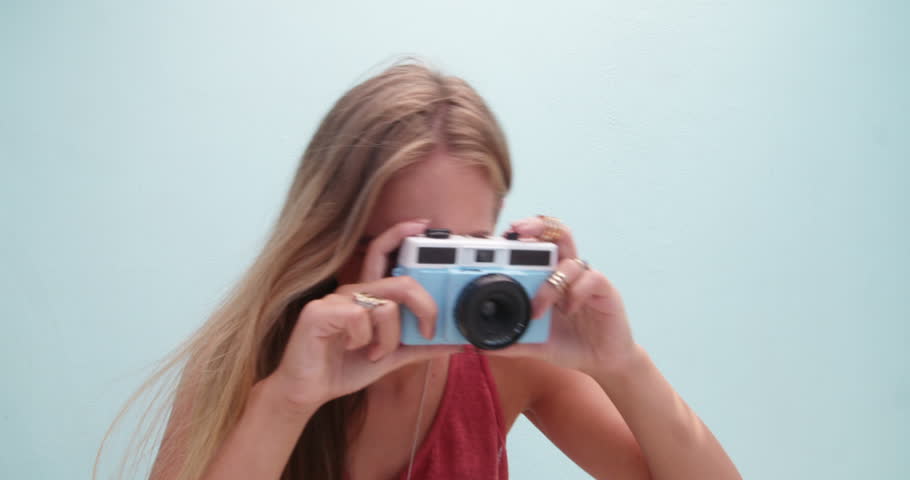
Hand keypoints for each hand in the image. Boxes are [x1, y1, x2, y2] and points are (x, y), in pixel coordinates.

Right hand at [268, 219, 458, 409]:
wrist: (308, 391)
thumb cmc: (344, 367)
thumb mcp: (391, 357)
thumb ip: (419, 347)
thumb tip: (456, 343)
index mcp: (368, 295)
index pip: (384, 253)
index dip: (401, 233)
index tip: (424, 225)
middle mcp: (353, 291)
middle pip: (401, 282)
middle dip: (425, 307)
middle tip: (427, 331)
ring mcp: (335, 299)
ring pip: (385, 307)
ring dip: (388, 339)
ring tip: (373, 352)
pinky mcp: (319, 313)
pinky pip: (360, 319)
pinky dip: (363, 341)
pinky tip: (350, 348)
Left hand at [487, 216, 636, 375]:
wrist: (601, 361)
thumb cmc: (568, 344)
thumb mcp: (535, 344)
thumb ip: (510, 340)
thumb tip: (477, 344)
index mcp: (547, 277)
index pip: (534, 244)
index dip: (519, 235)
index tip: (498, 237)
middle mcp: (565, 272)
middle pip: (555, 233)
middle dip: (536, 226)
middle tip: (516, 232)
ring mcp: (585, 278)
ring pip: (569, 258)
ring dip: (549, 283)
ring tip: (538, 308)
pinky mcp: (604, 289)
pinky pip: (591, 278)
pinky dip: (576, 292)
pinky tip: (569, 310)